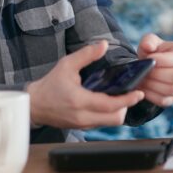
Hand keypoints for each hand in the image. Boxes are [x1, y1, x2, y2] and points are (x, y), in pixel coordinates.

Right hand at [27, 41, 144, 128]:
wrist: (34, 104)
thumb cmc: (50, 84)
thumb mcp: (67, 64)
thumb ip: (87, 54)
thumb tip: (104, 45)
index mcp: (79, 100)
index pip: (110, 105)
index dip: (127, 100)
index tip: (138, 94)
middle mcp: (82, 116)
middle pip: (115, 119)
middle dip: (125, 107)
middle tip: (129, 94)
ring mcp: (82, 124)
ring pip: (109, 123)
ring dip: (117, 112)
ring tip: (119, 98)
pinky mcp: (80, 128)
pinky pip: (101, 124)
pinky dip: (107, 115)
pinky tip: (107, 103)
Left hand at [135, 34, 172, 106]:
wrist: (149, 67)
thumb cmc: (152, 53)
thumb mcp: (149, 42)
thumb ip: (148, 41)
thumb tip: (148, 47)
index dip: (163, 60)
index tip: (149, 58)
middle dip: (157, 74)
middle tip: (143, 71)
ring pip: (171, 89)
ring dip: (153, 85)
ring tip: (141, 79)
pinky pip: (164, 100)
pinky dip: (151, 96)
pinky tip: (142, 88)